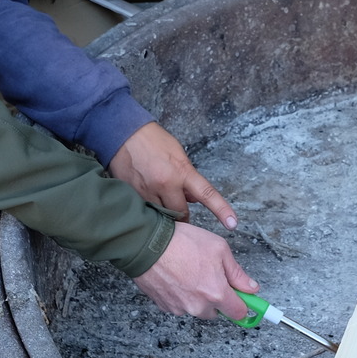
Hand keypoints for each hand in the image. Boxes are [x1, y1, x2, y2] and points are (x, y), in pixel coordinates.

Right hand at [111, 122, 235, 227]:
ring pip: (161, 216)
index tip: (233, 224)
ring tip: (158, 197)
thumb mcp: (178, 156)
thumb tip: (194, 197)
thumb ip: (187, 178)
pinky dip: (148, 208)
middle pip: (181, 214)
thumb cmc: (153, 141)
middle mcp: (166, 184)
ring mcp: (147, 191)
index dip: (221, 210)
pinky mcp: (132, 195)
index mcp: (182, 172)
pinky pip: (145, 210)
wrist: (123, 133)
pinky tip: (144, 194)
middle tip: (180, 213)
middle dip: (182, 216)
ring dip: (163, 212)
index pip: (207, 194)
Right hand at [132, 222, 258, 319]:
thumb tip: (251, 287)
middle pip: (216, 312)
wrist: (146, 244)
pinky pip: (180, 305)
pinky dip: (181, 295)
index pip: (238, 313)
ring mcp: (180, 308)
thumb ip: (237, 273)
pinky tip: (177, 276)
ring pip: (197, 308)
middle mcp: (198, 306)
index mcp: (216, 293)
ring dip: (197, 297)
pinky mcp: (164, 306)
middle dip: (217, 298)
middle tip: (210, 276)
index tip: (243, 298)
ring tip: (189, 272)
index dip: (243, 304)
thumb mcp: (219, 249)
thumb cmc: (182, 242)